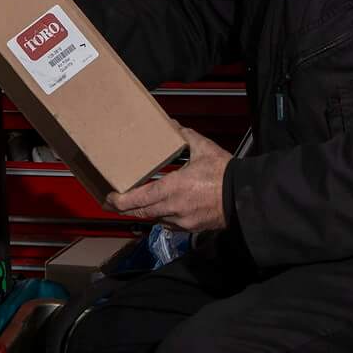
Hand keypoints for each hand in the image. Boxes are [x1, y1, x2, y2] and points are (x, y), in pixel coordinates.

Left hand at [106, 127, 229, 232]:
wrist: (243, 197)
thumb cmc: (224, 173)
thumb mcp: (203, 148)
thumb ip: (184, 136)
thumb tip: (172, 125)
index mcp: (172, 189)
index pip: (137, 200)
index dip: (119, 201)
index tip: (109, 197)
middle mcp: (173, 208)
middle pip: (140, 212)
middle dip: (124, 208)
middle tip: (112, 203)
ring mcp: (181, 221)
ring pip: (154, 218)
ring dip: (144, 211)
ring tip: (136, 203)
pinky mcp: (190, 228)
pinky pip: (169, 224)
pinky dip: (161, 216)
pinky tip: (161, 209)